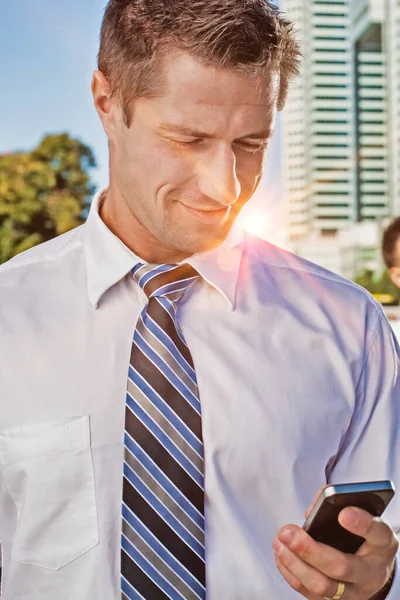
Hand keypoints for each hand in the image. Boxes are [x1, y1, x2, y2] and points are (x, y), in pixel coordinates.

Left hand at [272, 497, 397, 598]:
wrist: (371, 567)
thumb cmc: (362, 535)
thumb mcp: (362, 515)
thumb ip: (336, 502)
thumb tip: (311, 512)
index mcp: (382, 543)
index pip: (377, 533)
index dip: (361, 523)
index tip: (343, 513)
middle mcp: (371, 572)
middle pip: (341, 567)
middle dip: (310, 550)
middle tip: (288, 532)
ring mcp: (353, 592)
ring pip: (322, 586)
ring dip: (295, 563)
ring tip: (279, 541)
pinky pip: (309, 593)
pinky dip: (290, 573)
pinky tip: (281, 555)